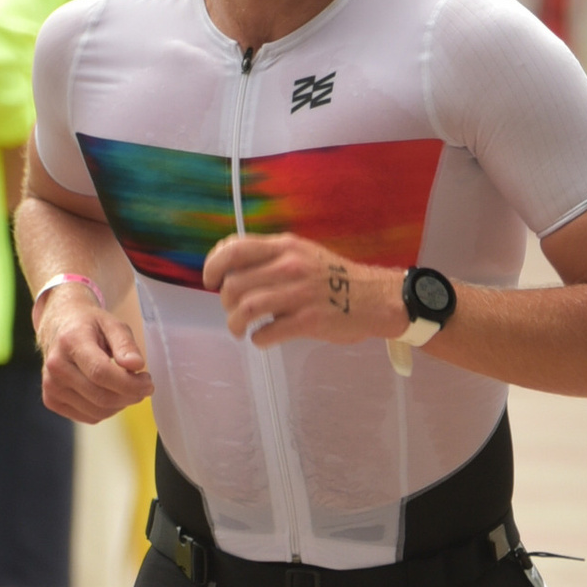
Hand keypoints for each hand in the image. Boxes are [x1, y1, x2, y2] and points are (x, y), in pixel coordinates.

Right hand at [34, 288, 150, 423]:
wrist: (59, 327)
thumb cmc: (88, 325)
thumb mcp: (112, 324)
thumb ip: (125, 344)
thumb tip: (137, 365)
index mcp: (70, 342)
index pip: (101, 373)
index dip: (130, 384)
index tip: (148, 382)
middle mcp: (56, 367)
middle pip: (101, 396)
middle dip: (130, 396)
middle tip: (143, 386)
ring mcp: (51, 386)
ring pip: (98, 412)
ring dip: (120, 404)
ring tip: (125, 386)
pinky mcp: (52, 401)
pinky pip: (89, 417)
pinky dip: (107, 410)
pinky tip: (109, 392)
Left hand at [202, 230, 404, 349]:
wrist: (375, 298)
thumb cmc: (335, 278)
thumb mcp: (303, 254)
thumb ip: (271, 257)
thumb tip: (232, 269)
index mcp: (285, 247)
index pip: (234, 249)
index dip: (213, 265)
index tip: (211, 280)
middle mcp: (289, 267)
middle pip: (234, 284)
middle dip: (225, 302)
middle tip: (233, 311)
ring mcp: (299, 294)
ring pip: (246, 309)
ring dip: (235, 323)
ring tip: (240, 329)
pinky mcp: (308, 321)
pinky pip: (267, 333)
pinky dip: (258, 339)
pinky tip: (263, 338)